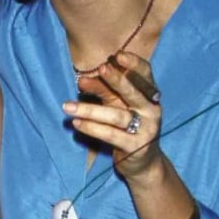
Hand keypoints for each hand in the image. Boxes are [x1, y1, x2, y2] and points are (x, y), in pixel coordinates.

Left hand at [63, 48, 163, 181]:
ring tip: (67, 107)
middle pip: (133, 92)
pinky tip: (76, 124)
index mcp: (149, 96)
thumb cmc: (128, 128)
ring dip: (90, 110)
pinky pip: (111, 135)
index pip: (146, 74)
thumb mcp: (118, 106)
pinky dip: (92, 128)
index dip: (134, 64)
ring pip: (116, 116)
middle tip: (101, 69)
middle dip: (116, 80)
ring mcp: (146, 129)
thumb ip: (104, 91)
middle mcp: (151, 110)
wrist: (143, 163)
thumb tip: (82, 80)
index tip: (117, 56)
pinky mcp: (135, 147)